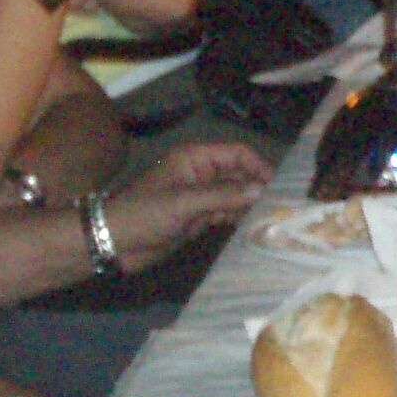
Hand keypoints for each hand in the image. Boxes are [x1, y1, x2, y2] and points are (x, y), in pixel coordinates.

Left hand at [103, 140, 271, 267]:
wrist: (113, 242)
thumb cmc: (144, 214)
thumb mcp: (184, 203)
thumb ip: (223, 196)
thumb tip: (262, 190)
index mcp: (195, 158)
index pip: (238, 154)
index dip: (259, 167)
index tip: (278, 187)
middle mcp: (201, 173)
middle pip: (240, 174)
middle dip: (258, 187)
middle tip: (283, 206)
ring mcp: (200, 196)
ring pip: (236, 195)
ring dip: (251, 205)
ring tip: (274, 219)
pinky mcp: (198, 217)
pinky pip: (226, 213)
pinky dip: (239, 219)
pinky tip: (254, 229)